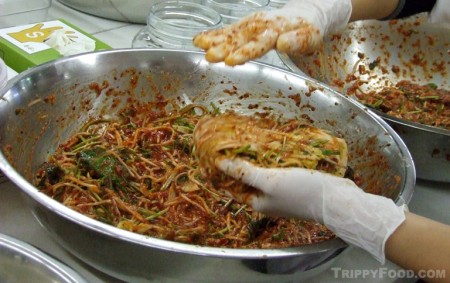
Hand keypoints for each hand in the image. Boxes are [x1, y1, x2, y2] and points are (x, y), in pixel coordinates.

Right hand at [193, 0, 351, 65]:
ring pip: (231, 33)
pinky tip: (199, 40)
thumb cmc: (307, 30)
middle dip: (224, 47)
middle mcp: (260, 25)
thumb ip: (297, 40)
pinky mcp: (244, 27)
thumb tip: (283, 43)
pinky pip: (227, 30)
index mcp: (276, 29)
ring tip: (199, 46)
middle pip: (240, 38)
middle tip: (210, 57)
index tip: (231, 60)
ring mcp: (250, 25)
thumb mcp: (310, 37)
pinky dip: (213, 35)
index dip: (245, 51)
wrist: (303, 16)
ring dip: (215, 40)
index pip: (259, 42)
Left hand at [218, 158, 405, 263]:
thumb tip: (220, 164)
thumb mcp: (269, 181)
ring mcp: (281, 192)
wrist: (336, 199)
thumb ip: (245, 173)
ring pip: (262, 172)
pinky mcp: (294, 184)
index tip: (214, 152)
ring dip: (255, 158)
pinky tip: (269, 145)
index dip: (222, 170)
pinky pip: (277, 170)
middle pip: (247, 178)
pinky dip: (271, 159)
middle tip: (231, 140)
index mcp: (257, 202)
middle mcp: (267, 199)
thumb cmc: (301, 191)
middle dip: (239, 161)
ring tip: (246, 138)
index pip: (232, 186)